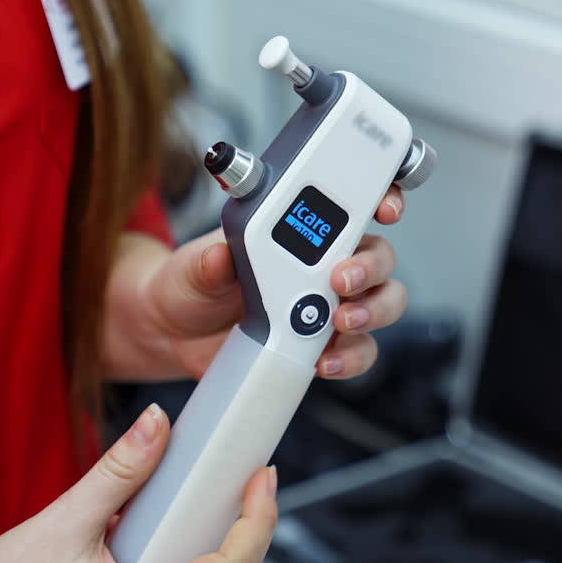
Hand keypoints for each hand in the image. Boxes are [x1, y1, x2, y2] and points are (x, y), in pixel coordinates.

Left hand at [147, 184, 407, 378]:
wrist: (176, 334)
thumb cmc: (192, 284)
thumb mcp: (192, 267)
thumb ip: (209, 262)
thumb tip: (220, 256)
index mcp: (300, 229)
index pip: (354, 206)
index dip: (382, 200)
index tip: (386, 209)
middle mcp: (323, 263)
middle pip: (380, 258)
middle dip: (371, 267)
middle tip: (341, 280)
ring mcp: (327, 305)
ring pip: (382, 303)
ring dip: (373, 311)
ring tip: (341, 322)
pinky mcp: (321, 344)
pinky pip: (358, 351)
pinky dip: (351, 357)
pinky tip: (325, 361)